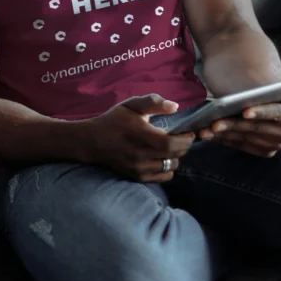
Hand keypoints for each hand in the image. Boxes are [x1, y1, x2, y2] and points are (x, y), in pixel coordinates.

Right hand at [76, 93, 194, 182]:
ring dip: (175, 157)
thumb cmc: (115, 120)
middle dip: (183, 146)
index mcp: (141, 135)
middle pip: (175, 155)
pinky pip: (163, 177)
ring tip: (169, 148)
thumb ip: (153, 102)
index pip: (172, 143)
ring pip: (171, 166)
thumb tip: (175, 106)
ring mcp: (139, 168)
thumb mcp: (131, 105)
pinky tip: (161, 158)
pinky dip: (167, 168)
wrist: (93, 141)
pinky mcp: (138, 177)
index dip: (186, 139)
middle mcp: (141, 154)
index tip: (188, 132)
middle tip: (180, 138)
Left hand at [198, 91, 280, 156]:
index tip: (245, 110)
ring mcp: (274, 143)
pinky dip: (222, 139)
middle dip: (235, 126)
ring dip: (224, 134)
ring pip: (246, 138)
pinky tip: (206, 134)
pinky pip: (239, 145)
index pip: (280, 114)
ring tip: (205, 128)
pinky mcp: (260, 149)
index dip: (263, 112)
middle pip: (258, 129)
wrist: (267, 97)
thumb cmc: (277, 87)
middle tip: (214, 121)